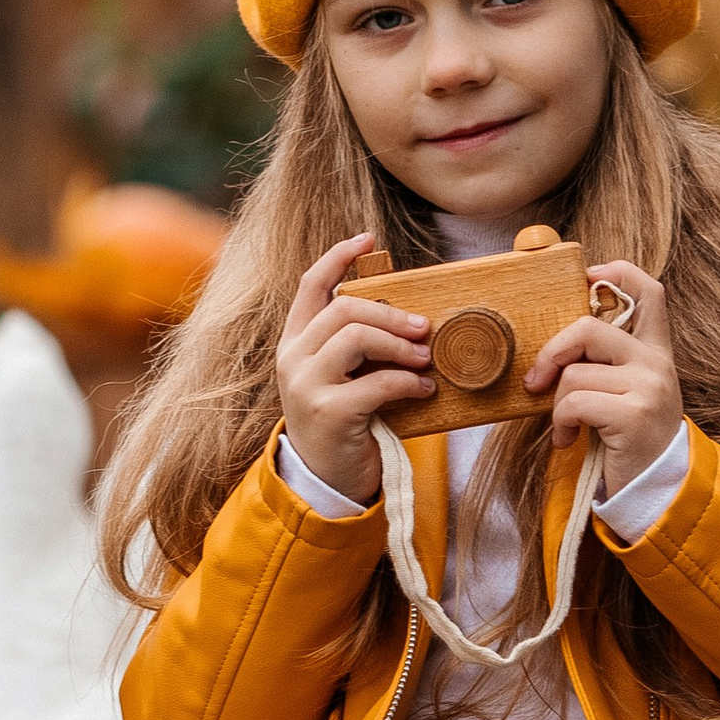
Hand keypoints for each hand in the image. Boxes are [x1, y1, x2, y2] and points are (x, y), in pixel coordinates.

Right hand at [275, 234, 436, 504]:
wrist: (326, 481)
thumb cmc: (343, 422)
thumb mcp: (341, 377)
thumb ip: (356, 345)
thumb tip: (404, 312)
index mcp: (294, 343)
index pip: (310, 285)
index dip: (338, 256)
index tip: (367, 238)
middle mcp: (293, 359)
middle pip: (344, 309)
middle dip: (392, 313)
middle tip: (425, 326)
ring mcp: (306, 385)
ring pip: (356, 337)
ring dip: (401, 344)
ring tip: (425, 357)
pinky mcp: (329, 413)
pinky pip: (377, 382)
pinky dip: (408, 382)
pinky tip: (424, 390)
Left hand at [525, 260, 682, 494]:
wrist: (657, 490)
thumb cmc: (629, 438)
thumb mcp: (626, 391)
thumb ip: (606, 361)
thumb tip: (556, 339)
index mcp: (656, 350)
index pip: (648, 290)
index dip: (615, 272)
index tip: (584, 279)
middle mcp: (657, 362)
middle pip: (589, 327)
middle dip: (552, 352)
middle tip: (537, 380)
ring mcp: (649, 387)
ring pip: (574, 371)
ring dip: (556, 403)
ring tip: (566, 425)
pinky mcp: (634, 415)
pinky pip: (574, 402)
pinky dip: (561, 423)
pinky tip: (569, 440)